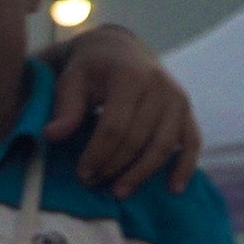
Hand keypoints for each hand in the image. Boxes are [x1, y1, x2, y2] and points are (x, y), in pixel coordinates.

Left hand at [47, 26, 200, 195]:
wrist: (119, 50)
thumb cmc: (90, 69)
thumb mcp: (72, 81)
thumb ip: (65, 108)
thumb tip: (52, 135)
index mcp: (130, 76)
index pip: (115, 126)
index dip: (98, 154)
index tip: (82, 174)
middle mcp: (159, 86)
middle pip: (138, 139)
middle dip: (114, 166)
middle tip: (92, 183)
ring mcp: (177, 99)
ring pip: (164, 145)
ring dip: (142, 173)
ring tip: (119, 193)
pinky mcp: (186, 110)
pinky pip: (192, 142)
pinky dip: (185, 166)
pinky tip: (173, 189)